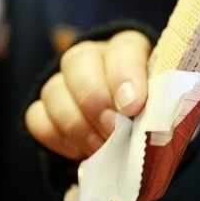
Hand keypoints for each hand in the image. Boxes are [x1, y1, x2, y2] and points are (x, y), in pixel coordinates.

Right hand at [25, 30, 150, 159]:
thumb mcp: (163, 103)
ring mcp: (63, 80)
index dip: (124, 76)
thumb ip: (160, 107)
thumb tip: (156, 125)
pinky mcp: (43, 107)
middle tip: (113, 133)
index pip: (122, 49)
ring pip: (53, 91)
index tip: (132, 107)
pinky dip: (57, 138)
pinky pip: (36, 117)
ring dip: (78, 126)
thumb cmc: (153, 111)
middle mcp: (92, 56)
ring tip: (101, 149)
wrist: (130, 126)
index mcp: (127, 48)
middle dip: (95, 102)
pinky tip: (80, 152)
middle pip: (78, 63)